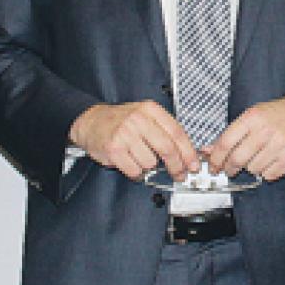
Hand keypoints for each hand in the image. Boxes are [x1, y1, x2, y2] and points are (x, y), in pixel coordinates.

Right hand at [70, 101, 198, 180]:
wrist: (91, 121)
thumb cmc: (121, 120)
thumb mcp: (145, 115)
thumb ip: (164, 130)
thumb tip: (186, 153)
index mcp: (150, 110)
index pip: (177, 132)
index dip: (188, 152)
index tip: (193, 164)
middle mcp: (138, 120)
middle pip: (167, 149)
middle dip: (176, 166)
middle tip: (179, 174)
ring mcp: (125, 134)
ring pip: (150, 163)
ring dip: (149, 168)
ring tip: (141, 159)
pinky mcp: (114, 149)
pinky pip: (135, 170)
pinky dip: (137, 173)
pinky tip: (131, 164)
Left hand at [207, 93, 284, 181]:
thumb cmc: (277, 114)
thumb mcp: (251, 116)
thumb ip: (230, 134)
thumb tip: (208, 151)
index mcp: (253, 117)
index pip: (226, 142)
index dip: (216, 158)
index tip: (213, 165)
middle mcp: (266, 130)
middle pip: (238, 159)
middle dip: (230, 168)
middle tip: (229, 169)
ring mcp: (280, 144)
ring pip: (253, 169)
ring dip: (251, 168)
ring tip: (257, 158)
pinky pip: (270, 175)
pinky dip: (266, 172)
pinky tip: (270, 161)